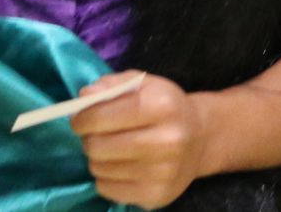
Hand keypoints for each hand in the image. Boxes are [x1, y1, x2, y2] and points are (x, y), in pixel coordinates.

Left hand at [72, 72, 208, 208]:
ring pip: (100, 169)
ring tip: (113, 149)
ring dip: (98, 158)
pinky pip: (107, 190)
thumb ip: (112, 85)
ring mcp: (163, 172)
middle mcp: (167, 140)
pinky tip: (122, 166)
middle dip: (89, 139)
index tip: (80, 119)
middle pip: (98, 146)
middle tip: (96, 135)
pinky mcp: (156, 196)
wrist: (201, 138)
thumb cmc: (165, 107)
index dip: (82, 118)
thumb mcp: (144, 85)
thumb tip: (84, 97)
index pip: (102, 115)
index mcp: (163, 106)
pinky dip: (106, 178)